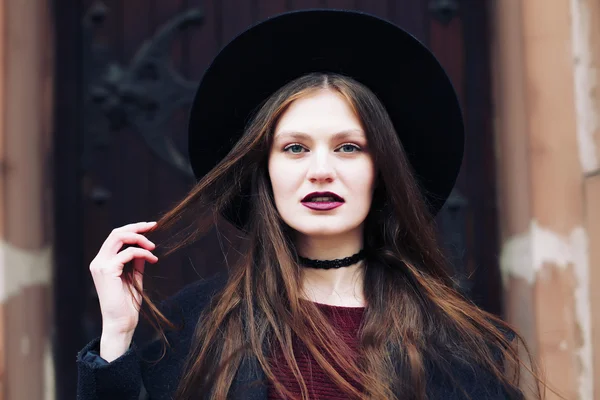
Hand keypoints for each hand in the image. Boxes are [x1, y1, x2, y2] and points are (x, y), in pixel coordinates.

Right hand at [89, 221, 157, 336]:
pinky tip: (152, 259)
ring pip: (119, 237)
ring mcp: (101, 265)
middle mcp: (98, 262)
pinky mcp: (108, 271)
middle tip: (154, 226)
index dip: (133, 229)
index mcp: (102, 262)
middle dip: (137, 227)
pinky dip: (142, 253)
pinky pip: (128, 253)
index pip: (116, 237)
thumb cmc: (127, 303)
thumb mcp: (134, 277)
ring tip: (153, 247)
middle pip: (116, 232)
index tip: (151, 227)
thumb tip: (145, 248)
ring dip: (140, 238)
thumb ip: (136, 262)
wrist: (121, 322)